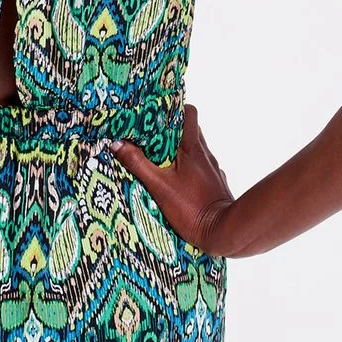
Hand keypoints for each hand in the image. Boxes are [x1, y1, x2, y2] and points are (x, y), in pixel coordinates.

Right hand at [110, 103, 235, 255]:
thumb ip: (137, 163)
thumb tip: (116, 144)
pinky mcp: (216, 184)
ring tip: (160, 160)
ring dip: (179, 150)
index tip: (156, 112)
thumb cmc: (192, 208)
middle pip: (190, 130)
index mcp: (192, 147)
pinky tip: (177, 181)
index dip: (174, 108)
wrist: (224, 232)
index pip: (189, 112)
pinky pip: (201, 168)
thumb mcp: (159, 186)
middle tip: (152, 137)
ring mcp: (213, 169)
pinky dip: (188, 168)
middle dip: (172, 130)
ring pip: (195, 150)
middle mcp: (205, 154)